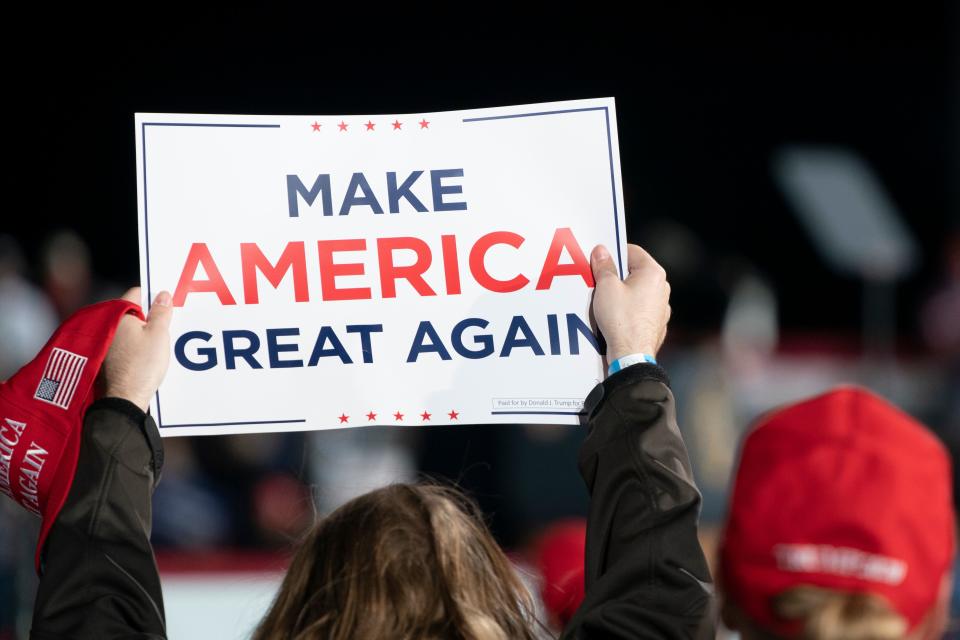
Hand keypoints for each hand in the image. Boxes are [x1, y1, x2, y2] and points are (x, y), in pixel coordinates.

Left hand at [102, 288, 172, 411]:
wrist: (126, 398)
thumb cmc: (142, 365)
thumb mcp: (159, 335)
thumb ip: (162, 312)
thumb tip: (163, 295)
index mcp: (118, 315)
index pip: (136, 293)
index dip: (153, 295)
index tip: (166, 302)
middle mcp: (108, 326)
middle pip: (133, 311)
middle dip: (150, 315)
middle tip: (167, 323)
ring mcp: (107, 342)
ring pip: (130, 328)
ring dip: (144, 331)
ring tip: (160, 342)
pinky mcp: (108, 357)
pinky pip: (126, 343)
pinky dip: (137, 345)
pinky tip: (149, 355)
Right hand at [590, 244, 670, 365]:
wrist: (631, 355)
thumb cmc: (622, 321)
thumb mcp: (606, 287)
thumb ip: (604, 267)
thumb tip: (601, 253)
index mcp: (653, 274)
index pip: (633, 251)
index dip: (614, 253)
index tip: (600, 258)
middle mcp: (661, 288)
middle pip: (635, 272)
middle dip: (616, 275)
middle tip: (598, 280)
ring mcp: (660, 307)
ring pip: (637, 292)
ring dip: (621, 293)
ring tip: (604, 300)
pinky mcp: (655, 323)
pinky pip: (638, 309)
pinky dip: (627, 309)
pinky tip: (614, 316)